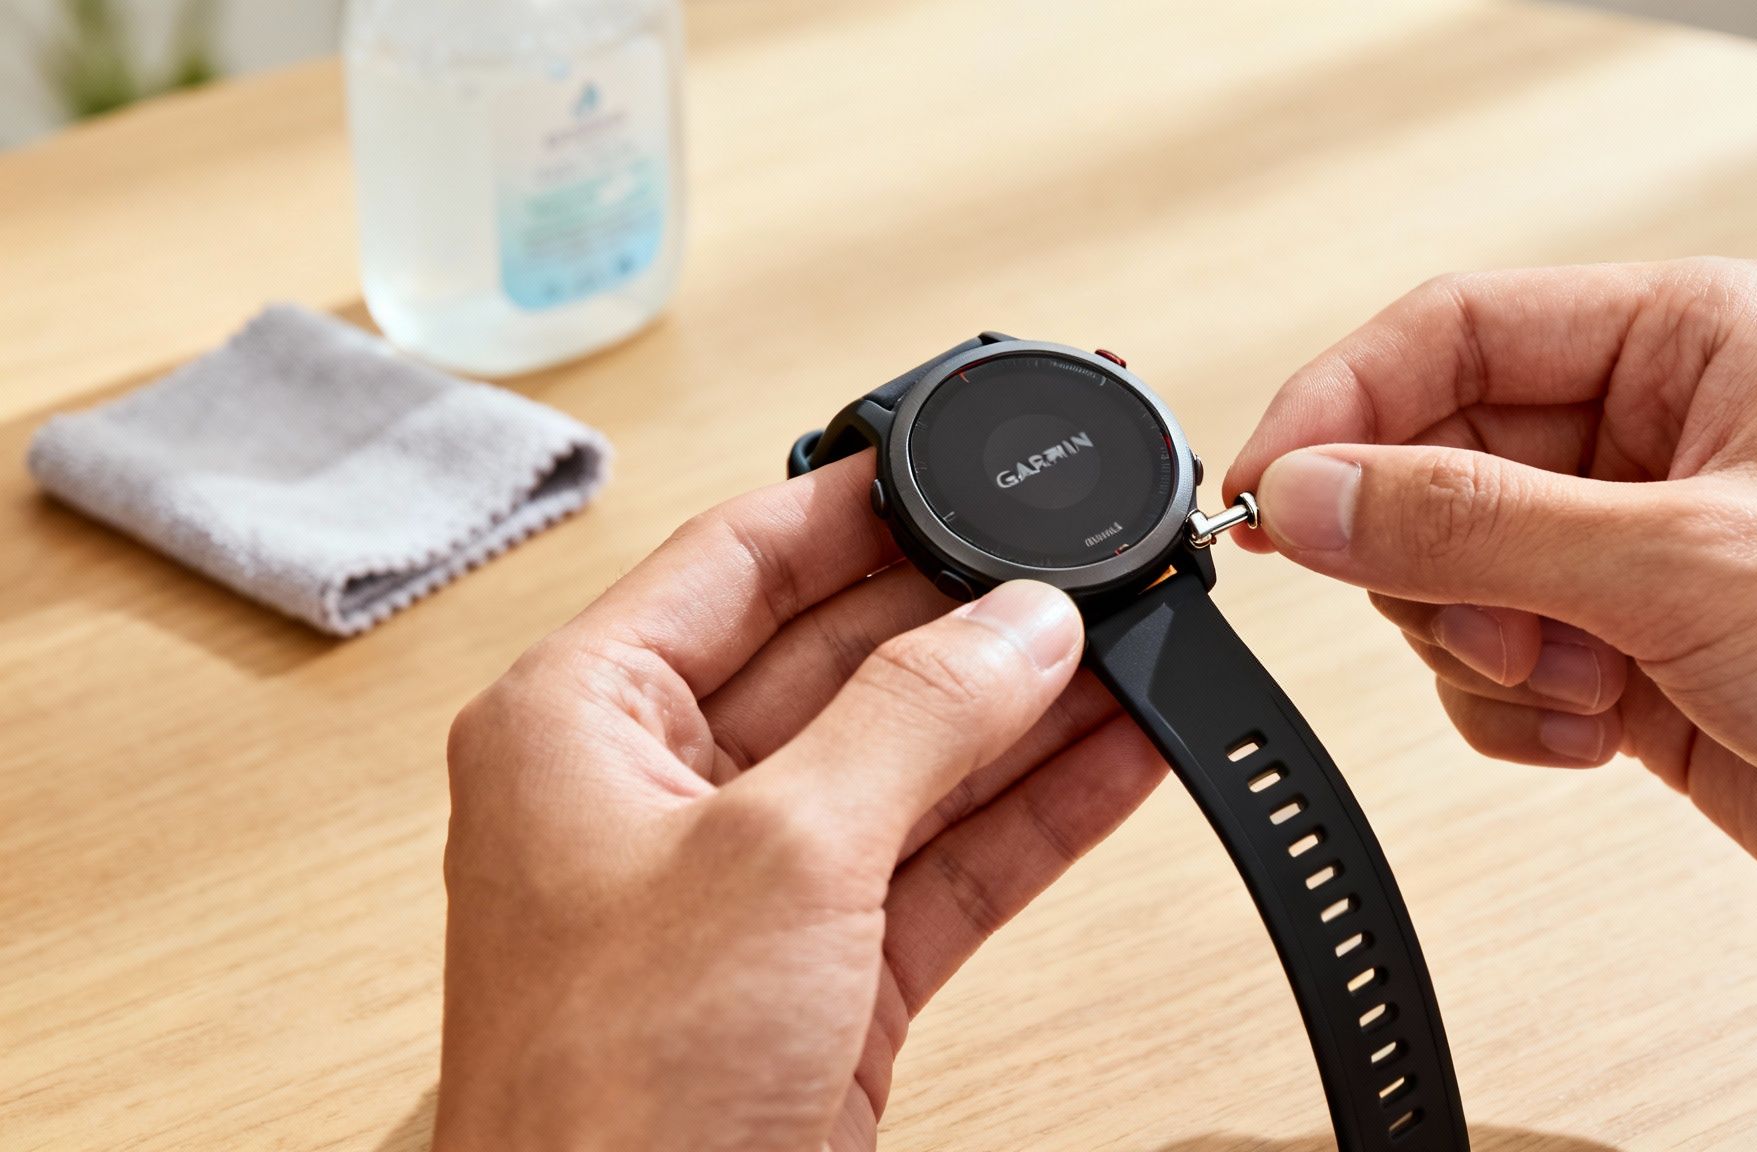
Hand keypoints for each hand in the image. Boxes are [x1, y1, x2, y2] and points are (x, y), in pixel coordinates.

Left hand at [432, 460, 1164, 1151]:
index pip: (735, 557)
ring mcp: (749, 885)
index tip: (962, 460)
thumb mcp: (778, 854)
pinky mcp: (825, 973)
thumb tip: (1016, 621)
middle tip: (1088, 567)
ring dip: (1023, 709)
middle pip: (839, 654)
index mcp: (579, 722)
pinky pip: (944, 858)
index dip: (856, 502)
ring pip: (909, 758)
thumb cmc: (609, 1097)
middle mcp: (657, 791)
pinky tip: (1120, 756)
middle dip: (968, 614)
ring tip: (1136, 641)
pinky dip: (1033, 812)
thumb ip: (912, 716)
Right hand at [1224, 258, 1756, 995]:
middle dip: (1431, 558)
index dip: (1344, 404)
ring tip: (1570, 680)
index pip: (1456, 330)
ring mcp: (1643, 549)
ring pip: (1452, 572)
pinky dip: (1511, 708)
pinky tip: (1594, 728)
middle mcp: (1662, 434)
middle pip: (1437, 458)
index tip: (1266, 490)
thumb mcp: (1683, 566)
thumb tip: (1309, 493)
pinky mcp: (1632, 651)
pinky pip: (1491, 661)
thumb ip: (1470, 525)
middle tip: (1473, 615)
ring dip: (1477, 646)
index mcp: (1697, 340)